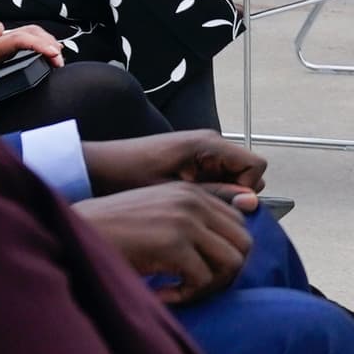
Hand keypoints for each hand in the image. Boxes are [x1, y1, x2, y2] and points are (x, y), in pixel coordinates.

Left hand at [0, 23, 62, 74]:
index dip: (40, 45)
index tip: (54, 55)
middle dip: (48, 43)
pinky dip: (37, 41)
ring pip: (27, 32)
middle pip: (29, 32)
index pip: (21, 39)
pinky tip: (45, 50)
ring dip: (45, 41)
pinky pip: (21, 35)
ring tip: (56, 55)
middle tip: (58, 60)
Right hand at [72, 182, 251, 301]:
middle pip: (243, 245)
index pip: (238, 226)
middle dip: (224, 273)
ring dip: (208, 286)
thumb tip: (232, 254)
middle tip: (193, 288)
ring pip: (231, 263)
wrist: (71, 232)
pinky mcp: (172, 243)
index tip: (196, 271)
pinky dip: (186, 296)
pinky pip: (203, 281)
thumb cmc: (111, 232)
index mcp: (192, 193)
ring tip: (178, 292)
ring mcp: (185, 220)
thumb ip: (191, 224)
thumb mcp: (156, 217)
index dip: (224, 255)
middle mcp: (193, 201)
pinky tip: (161, 295)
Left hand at [86, 129, 267, 201]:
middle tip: (209, 210)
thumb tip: (250, 202)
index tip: (225, 207)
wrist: (98, 167)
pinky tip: (189, 203)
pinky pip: (217, 175)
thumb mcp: (174, 191)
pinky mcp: (193, 158)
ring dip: (222, 194)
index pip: (255, 166)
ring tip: (196, 208)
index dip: (247, 189)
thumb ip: (215, 194)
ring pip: (233, 176)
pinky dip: (211, 191)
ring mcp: (202, 150)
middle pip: (247, 172)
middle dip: (236, 194)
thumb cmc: (129, 176)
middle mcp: (211, 142)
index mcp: (209, 144)